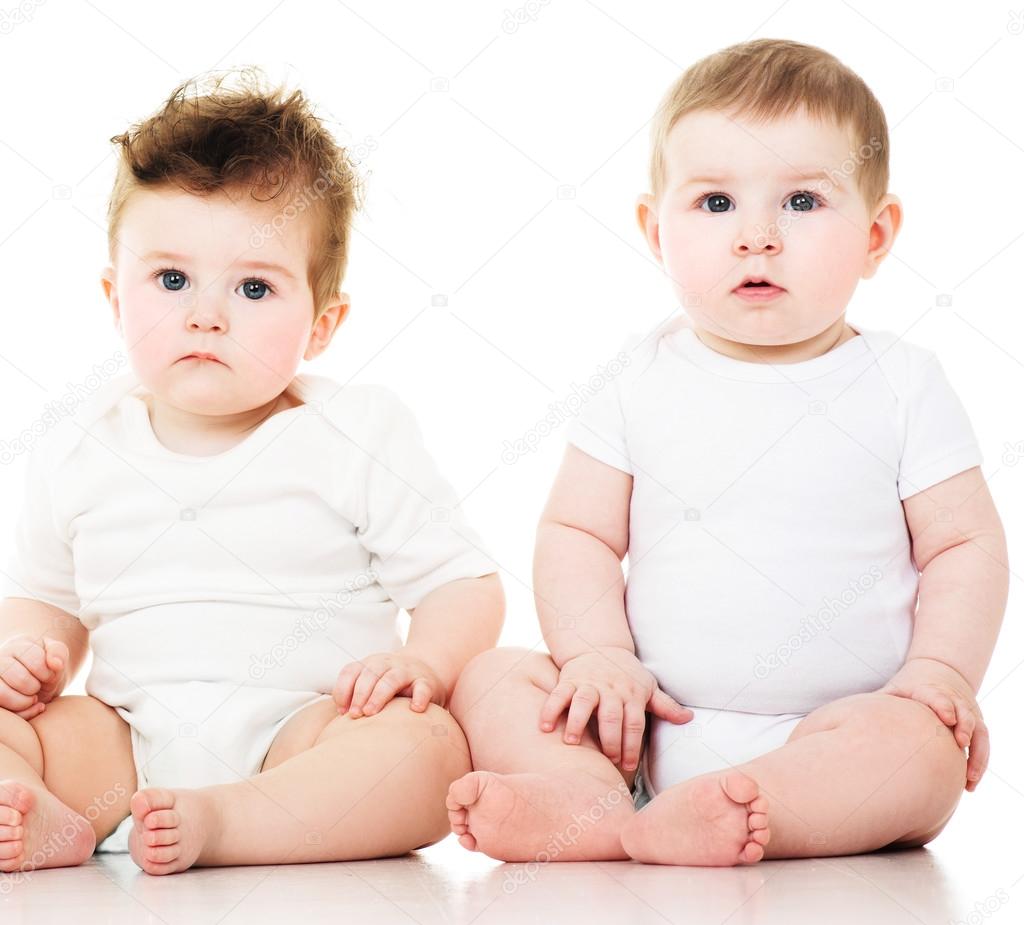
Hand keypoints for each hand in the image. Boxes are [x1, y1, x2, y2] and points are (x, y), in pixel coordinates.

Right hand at [0, 635, 68, 718]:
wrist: (37, 682)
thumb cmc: (47, 666)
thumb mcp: (57, 654)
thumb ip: (58, 652)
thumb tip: (56, 664)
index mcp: (17, 646)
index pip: (34, 660)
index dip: (47, 672)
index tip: (50, 675)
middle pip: (20, 679)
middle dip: (36, 687)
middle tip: (39, 687)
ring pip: (3, 695)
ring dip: (26, 701)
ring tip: (34, 698)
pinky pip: (3, 712)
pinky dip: (22, 713)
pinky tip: (34, 707)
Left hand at [333, 651, 444, 717]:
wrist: (427, 668)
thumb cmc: (391, 684)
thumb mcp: (372, 682)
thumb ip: (356, 694)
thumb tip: (341, 714)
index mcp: (370, 664)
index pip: (351, 671)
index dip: (343, 690)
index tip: (341, 711)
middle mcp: (387, 663)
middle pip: (370, 674)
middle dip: (359, 694)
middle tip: (355, 715)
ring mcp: (407, 671)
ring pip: (392, 679)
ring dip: (379, 695)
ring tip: (371, 713)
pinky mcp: (426, 682)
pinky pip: (423, 688)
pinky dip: (419, 697)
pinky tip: (414, 709)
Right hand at [539, 646, 692, 770]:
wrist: (599, 645)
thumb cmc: (627, 674)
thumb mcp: (648, 686)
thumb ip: (665, 705)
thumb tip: (690, 718)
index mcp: (631, 694)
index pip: (634, 723)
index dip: (632, 745)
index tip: (627, 765)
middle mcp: (611, 689)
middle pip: (611, 715)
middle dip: (610, 739)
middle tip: (607, 759)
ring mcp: (589, 684)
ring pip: (583, 702)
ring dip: (577, 723)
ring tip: (571, 743)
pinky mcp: (569, 680)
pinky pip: (558, 694)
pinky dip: (550, 709)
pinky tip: (544, 727)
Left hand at [877, 657, 987, 790]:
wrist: (937, 674)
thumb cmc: (907, 690)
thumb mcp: (891, 692)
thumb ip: (874, 705)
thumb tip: (841, 722)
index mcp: (926, 691)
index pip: (936, 694)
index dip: (941, 703)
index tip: (945, 717)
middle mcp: (950, 700)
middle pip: (962, 710)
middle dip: (963, 725)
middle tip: (960, 742)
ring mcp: (965, 712)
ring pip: (977, 730)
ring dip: (975, 751)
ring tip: (968, 776)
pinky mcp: (975, 725)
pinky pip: (982, 743)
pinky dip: (979, 761)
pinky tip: (970, 782)